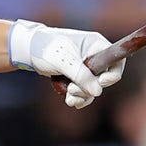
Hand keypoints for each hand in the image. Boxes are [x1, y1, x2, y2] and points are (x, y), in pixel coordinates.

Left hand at [8, 19, 124, 108]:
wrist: (29, 51)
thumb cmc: (46, 49)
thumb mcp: (64, 62)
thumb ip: (81, 75)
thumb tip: (98, 92)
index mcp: (95, 44)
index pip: (116, 60)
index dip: (112, 75)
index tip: (100, 82)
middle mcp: (94, 55)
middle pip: (104, 79)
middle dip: (89, 89)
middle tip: (72, 90)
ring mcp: (86, 67)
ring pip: (94, 88)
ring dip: (83, 96)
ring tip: (68, 99)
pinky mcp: (77, 76)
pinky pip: (84, 91)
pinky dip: (78, 97)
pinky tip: (68, 100)